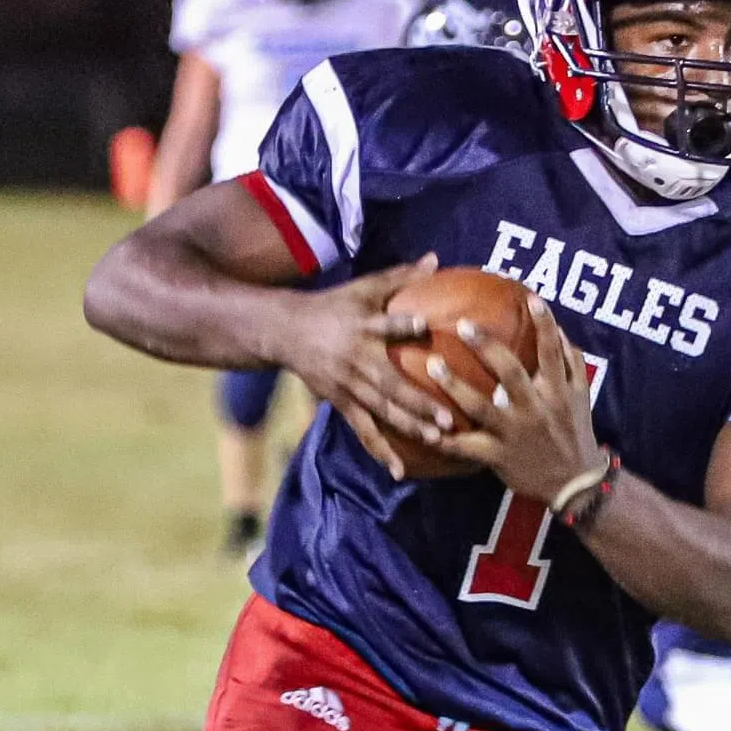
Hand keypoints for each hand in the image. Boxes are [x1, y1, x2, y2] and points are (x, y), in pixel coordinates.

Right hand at [275, 253, 453, 479]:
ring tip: (437, 440)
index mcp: (363, 327)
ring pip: (381, 410)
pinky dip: (381, 452)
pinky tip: (400, 472)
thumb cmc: (332, 306)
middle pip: (390, 383)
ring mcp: (348, 386)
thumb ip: (400, 276)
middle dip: (418, 401)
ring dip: (408, 426)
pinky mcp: (341, 403)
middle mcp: (357, 360)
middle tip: (448, 417)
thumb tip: (434, 258)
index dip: (404, 324)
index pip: (387, 324)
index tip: (424, 325)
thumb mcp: (362, 288)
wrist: (283, 331)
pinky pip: (364, 431)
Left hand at [428, 296, 601, 502]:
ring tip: (433, 365)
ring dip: (455, 386)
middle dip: (487, 348)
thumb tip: (558, 329)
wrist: (574, 483)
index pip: (552, 351)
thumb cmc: (575, 432)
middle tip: (463, 324)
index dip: (544, 324)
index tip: (531, 298)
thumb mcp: (582, 396)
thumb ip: (571, 362)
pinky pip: (467, 447)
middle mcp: (535, 409)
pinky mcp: (499, 456)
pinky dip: (445, 439)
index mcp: (557, 392)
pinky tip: (423, 426)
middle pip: (510, 373)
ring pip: (482, 407)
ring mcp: (515, 433)